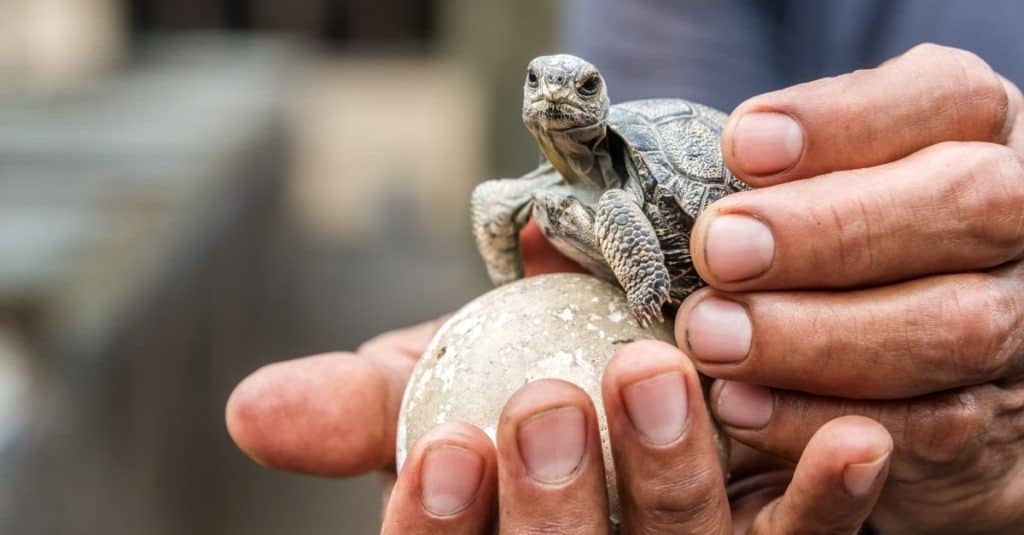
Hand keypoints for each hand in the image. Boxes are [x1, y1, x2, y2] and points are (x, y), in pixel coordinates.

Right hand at [381, 341, 891, 533]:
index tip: (445, 450)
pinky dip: (824, 496)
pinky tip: (851, 436)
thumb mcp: (438, 382)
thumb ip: (368, 402)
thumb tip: (252, 407)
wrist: (625, 360)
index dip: (441, 530)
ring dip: (671, 478)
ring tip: (657, 377)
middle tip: (550, 406)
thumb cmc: (517, 376)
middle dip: (554, 508)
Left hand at [676, 43, 1023, 533]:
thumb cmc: (823, 256)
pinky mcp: (990, 426)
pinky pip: (934, 428)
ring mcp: (1016, 324)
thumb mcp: (786, 193)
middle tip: (719, 252)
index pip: (940, 100)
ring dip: (823, 334)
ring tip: (712, 338)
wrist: (919, 363)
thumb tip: (539, 230)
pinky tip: (741, 410)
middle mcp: (1009, 221)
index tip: (745, 146)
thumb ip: (690, 188)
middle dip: (832, 229)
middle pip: (966, 205)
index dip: (847, 121)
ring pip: (955, 325)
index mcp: (964, 133)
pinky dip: (829, 422)